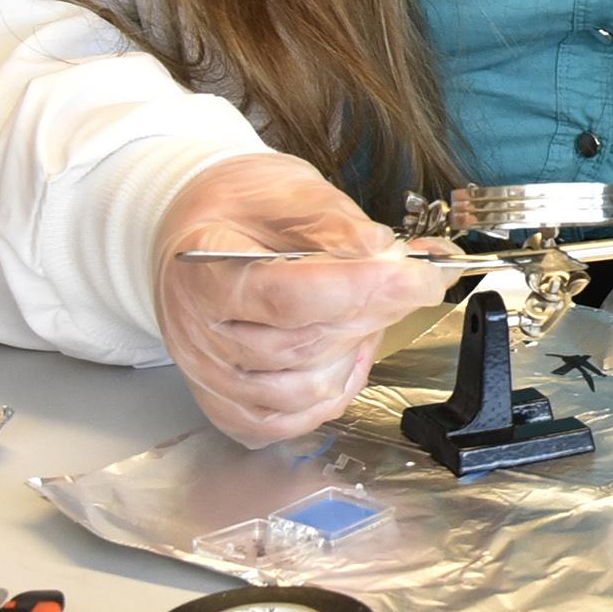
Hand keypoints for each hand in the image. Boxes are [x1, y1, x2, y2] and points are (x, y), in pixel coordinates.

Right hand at [154, 153, 445, 445]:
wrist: (193, 229)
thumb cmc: (240, 208)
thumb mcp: (285, 189)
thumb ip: (334, 221)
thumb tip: (382, 250)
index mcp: (205, 272)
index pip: (291, 296)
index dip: (363, 290)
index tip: (419, 277)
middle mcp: (198, 334)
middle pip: (301, 345)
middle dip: (373, 315)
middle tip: (411, 284)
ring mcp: (209, 375)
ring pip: (300, 390)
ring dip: (354, 354)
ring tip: (371, 314)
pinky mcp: (224, 403)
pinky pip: (284, 422)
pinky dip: (329, 395)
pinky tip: (348, 356)